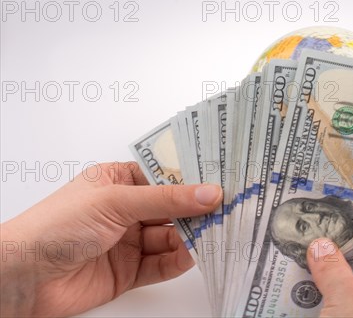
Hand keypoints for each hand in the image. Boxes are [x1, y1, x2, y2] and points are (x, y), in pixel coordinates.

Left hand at [0, 162, 221, 316]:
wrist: (23, 277)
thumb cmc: (57, 226)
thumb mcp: (116, 202)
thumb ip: (166, 200)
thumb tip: (209, 193)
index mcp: (120, 181)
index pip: (166, 176)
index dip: (194, 178)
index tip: (223, 178)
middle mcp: (127, 210)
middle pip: (173, 208)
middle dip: (198, 209)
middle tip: (228, 208)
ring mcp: (129, 240)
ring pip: (172, 237)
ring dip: (193, 235)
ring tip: (217, 232)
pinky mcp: (130, 270)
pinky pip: (163, 264)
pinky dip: (180, 260)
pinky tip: (194, 254)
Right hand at [307, 238, 352, 317]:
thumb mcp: (350, 307)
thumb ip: (335, 272)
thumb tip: (323, 249)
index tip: (342, 231)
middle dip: (346, 266)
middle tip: (322, 251)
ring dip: (336, 289)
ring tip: (312, 272)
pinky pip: (352, 315)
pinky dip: (334, 308)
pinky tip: (314, 299)